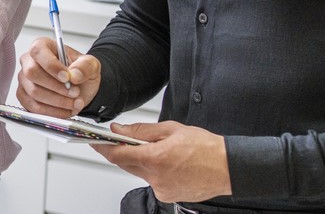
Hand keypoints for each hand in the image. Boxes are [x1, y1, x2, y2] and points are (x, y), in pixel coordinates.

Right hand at [16, 37, 101, 116]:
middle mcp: (29, 61)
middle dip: (56, 87)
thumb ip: (85, 66)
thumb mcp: (90, 64)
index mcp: (43, 46)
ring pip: (34, 92)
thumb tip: (74, 74)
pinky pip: (33, 107)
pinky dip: (52, 112)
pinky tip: (65, 110)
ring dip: (57, 101)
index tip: (67, 78)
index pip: (38, 51)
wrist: (80, 88)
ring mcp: (25, 80)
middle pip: (32, 73)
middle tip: (74, 92)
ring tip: (74, 102)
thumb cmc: (79, 71)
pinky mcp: (25, 97)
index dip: (51, 66)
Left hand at [92, 121, 231, 202]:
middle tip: (122, 139)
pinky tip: (167, 162)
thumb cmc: (205, 147)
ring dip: (140, 161)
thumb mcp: (171, 129)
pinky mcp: (168, 196)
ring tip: (157, 149)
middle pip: (126, 164)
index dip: (103, 147)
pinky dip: (154, 170)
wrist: (228, 167)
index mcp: (155, 159)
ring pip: (139, 172)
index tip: (95, 141)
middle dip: (122, 151)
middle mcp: (156, 178)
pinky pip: (152, 181)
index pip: (118, 154)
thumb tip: (120, 130)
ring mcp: (162, 190)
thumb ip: (141, 131)